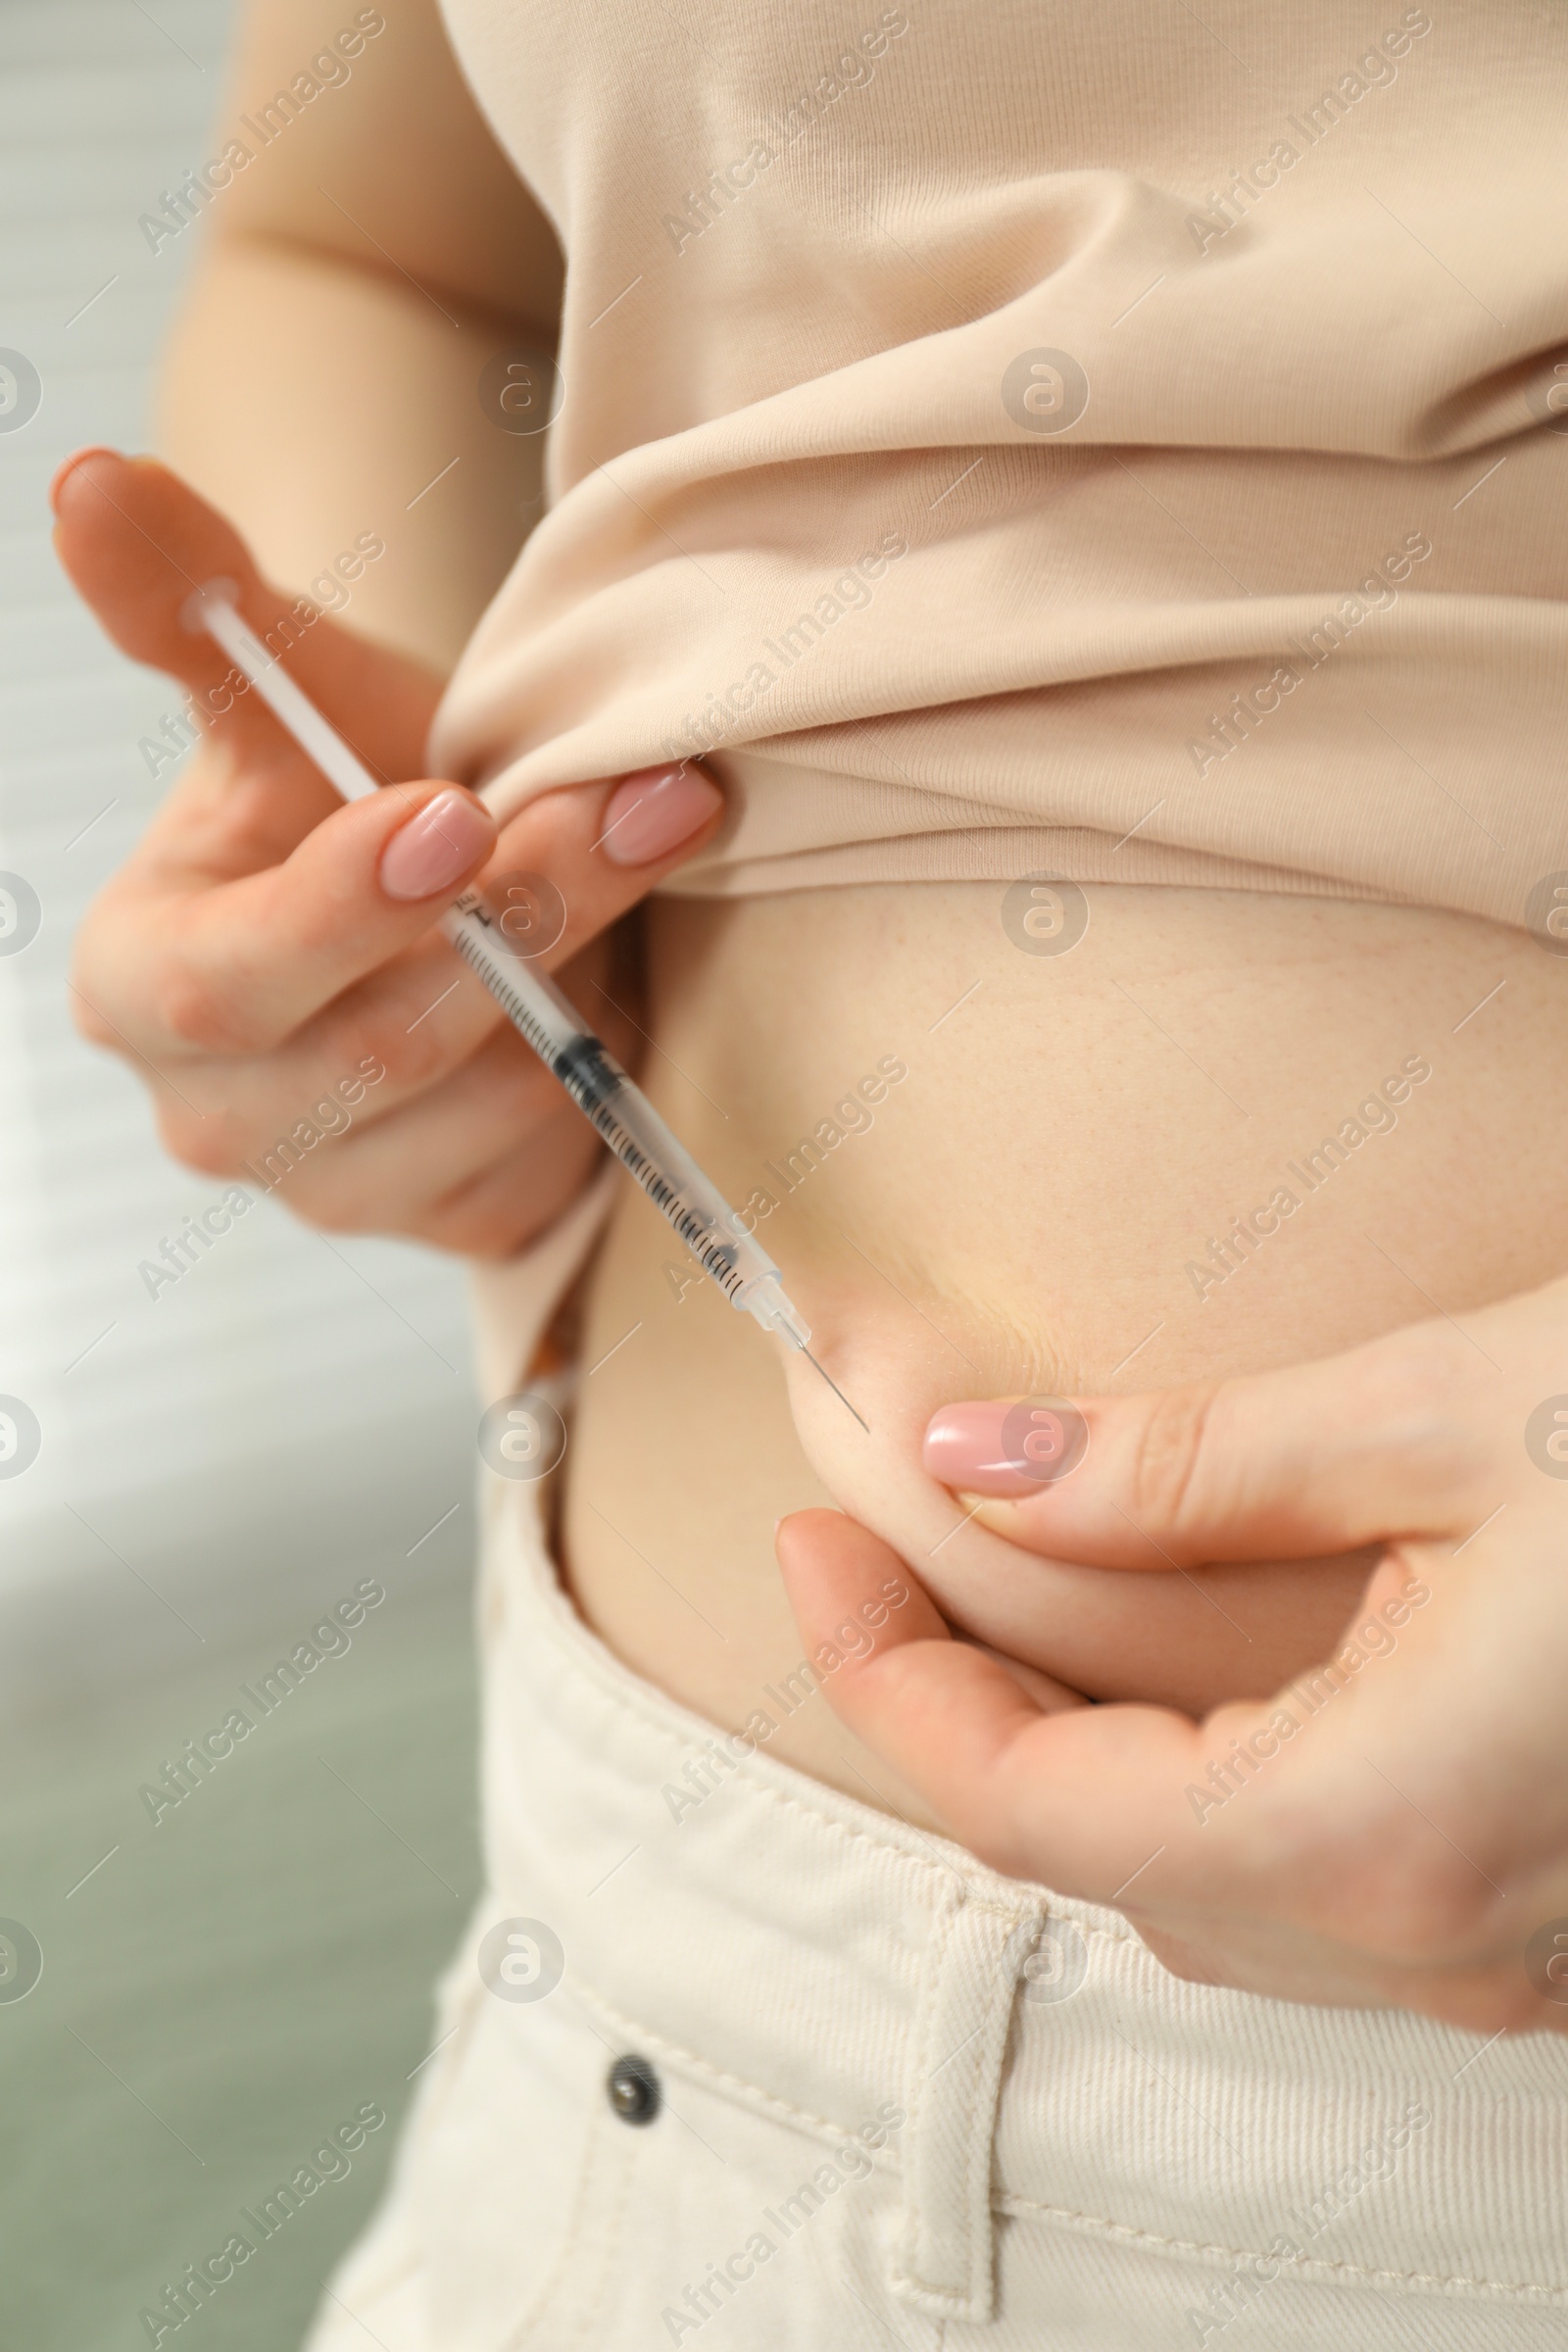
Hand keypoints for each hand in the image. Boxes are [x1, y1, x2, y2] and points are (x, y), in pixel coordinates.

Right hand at [55, 451, 722, 1255]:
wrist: (460, 887)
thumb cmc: (359, 787)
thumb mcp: (289, 694)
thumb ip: (188, 600)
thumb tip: (87, 479)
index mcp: (143, 981)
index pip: (227, 978)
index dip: (344, 905)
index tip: (455, 809)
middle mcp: (219, 1111)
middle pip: (377, 1044)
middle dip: (521, 918)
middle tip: (642, 805)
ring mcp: (331, 1189)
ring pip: (485, 1103)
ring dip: (584, 979)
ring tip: (629, 864)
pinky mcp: (443, 1224)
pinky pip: (542, 1164)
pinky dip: (593, 1066)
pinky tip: (597, 989)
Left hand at [776, 1275, 1567, 2032]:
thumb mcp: (1439, 1415)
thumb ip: (1187, 1464)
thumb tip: (971, 1468)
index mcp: (1375, 1831)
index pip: (1024, 1803)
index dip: (884, 1677)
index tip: (815, 1548)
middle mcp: (1433, 1941)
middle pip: (1093, 1857)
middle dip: (959, 1708)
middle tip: (878, 1556)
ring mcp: (1503, 1959)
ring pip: (1200, 1890)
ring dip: (1075, 1756)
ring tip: (1001, 1603)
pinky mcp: (1552, 1925)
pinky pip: (1312, 1892)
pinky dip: (1201, 1790)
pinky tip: (1185, 1680)